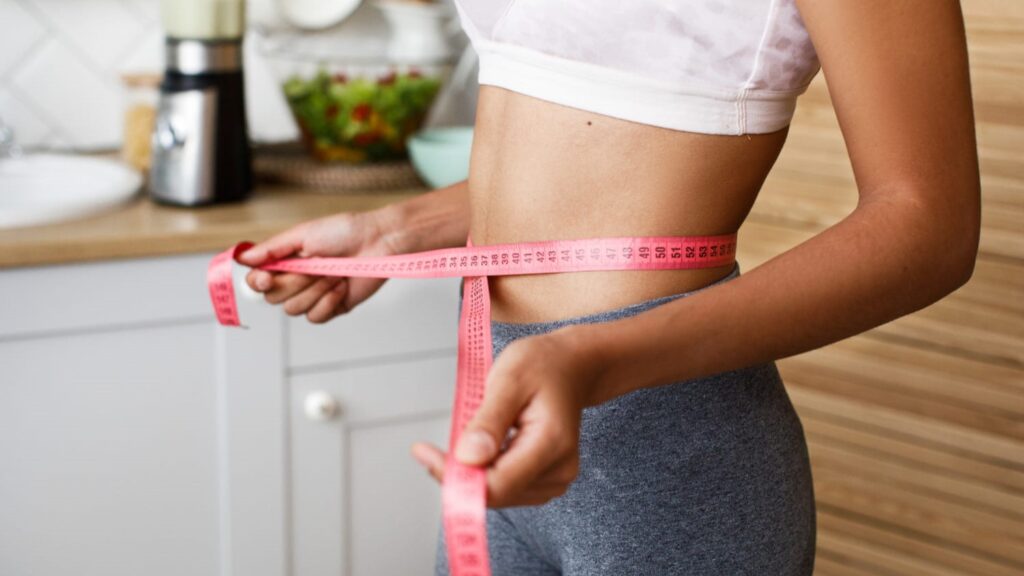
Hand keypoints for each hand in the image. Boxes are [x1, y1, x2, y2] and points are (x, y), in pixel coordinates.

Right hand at [238, 210, 401, 323]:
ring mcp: (314, 296)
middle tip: (316, 265)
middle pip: (273, 298)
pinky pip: (315, 317)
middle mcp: (296, 280)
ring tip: (334, 272)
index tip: (268, 277)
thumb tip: (242, 257)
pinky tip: (341, 286)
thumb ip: (272, 249)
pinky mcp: (332, 307)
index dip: (258, 283)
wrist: (378, 242)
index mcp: (285, 261)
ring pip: (294, 309)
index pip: (257, 282)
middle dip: (295, 282)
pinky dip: (328, 302)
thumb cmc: (344, 232)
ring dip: (315, 290)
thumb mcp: (303, 234)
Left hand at [411, 326, 603, 506]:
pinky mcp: (546, 480)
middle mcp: (559, 469)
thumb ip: (488, 420)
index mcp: (551, 443)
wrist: (571, 365)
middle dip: (457, 474)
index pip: (498, 484)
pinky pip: (505, 488)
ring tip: (459, 441)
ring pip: (497, 494)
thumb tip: (467, 458)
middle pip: (495, 493)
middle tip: (428, 449)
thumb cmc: (543, 365)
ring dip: (469, 474)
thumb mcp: (509, 378)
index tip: (424, 453)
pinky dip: (483, 473)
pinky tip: (476, 450)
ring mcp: (555, 478)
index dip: (455, 477)